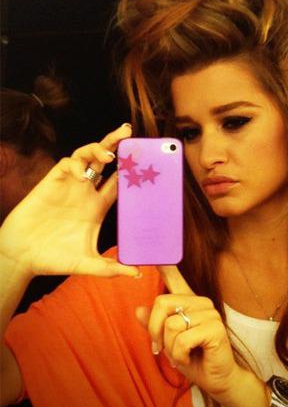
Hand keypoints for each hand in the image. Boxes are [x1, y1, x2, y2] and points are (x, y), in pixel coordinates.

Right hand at [0, 124, 138, 277]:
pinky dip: (76, 164)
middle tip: (128, 132)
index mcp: (99, 206)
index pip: (120, 182)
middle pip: (105, 160)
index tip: (147, 160)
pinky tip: (82, 175)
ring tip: (110, 155)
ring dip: (98, 149)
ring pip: (87, 155)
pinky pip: (67, 164)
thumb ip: (111, 268)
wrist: (22, 258)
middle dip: (116, 143)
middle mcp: (87, 191)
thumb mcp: (88, 264)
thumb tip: (137, 274)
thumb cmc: (55, 258)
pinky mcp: (52, 182)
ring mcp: (70, 185)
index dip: (132, 170)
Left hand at [135, 266, 255, 405]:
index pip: (174, 276)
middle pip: (161, 304)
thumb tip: (139, 309)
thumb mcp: (168, 342)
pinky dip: (180, 355)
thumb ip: (154, 326)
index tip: (153, 248)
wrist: (216, 377)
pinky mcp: (215, 327)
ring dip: (170, 348)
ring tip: (181, 354)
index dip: (163, 263)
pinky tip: (190, 357)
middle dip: (155, 332)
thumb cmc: (193, 357)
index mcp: (188, 301)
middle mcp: (200, 301)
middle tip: (163, 349)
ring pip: (171, 325)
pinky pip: (183, 339)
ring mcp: (209, 312)